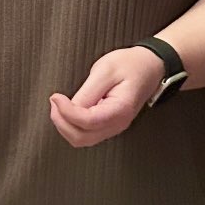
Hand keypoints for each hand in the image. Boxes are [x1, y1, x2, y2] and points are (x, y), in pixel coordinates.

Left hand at [49, 45, 165, 147]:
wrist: (148, 67)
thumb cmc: (131, 65)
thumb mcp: (106, 70)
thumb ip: (87, 92)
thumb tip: (68, 107)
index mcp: (120, 110)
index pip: (87, 122)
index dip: (66, 112)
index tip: (56, 97)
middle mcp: (118, 124)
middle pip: (81, 138)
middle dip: (62, 122)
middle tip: (55, 101)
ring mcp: (113, 127)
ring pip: (81, 140)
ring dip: (65, 125)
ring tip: (59, 105)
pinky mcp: (107, 125)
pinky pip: (85, 134)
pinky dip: (71, 126)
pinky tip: (68, 111)